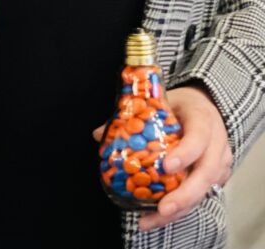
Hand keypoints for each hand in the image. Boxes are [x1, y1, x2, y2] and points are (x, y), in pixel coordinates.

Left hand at [92, 85, 231, 231]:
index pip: (198, 137)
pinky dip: (181, 209)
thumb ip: (133, 115)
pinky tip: (158, 217)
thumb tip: (99, 134)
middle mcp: (217, 143)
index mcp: (202, 119)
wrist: (205, 107)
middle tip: (163, 208)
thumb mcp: (159, 101)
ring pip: (205, 191)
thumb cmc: (179, 105)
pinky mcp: (218, 178)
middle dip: (185, 194)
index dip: (185, 154)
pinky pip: (202, 196)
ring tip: (153, 220)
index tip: (166, 167)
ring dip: (180, 209)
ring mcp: (220, 162)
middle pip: (207, 173)